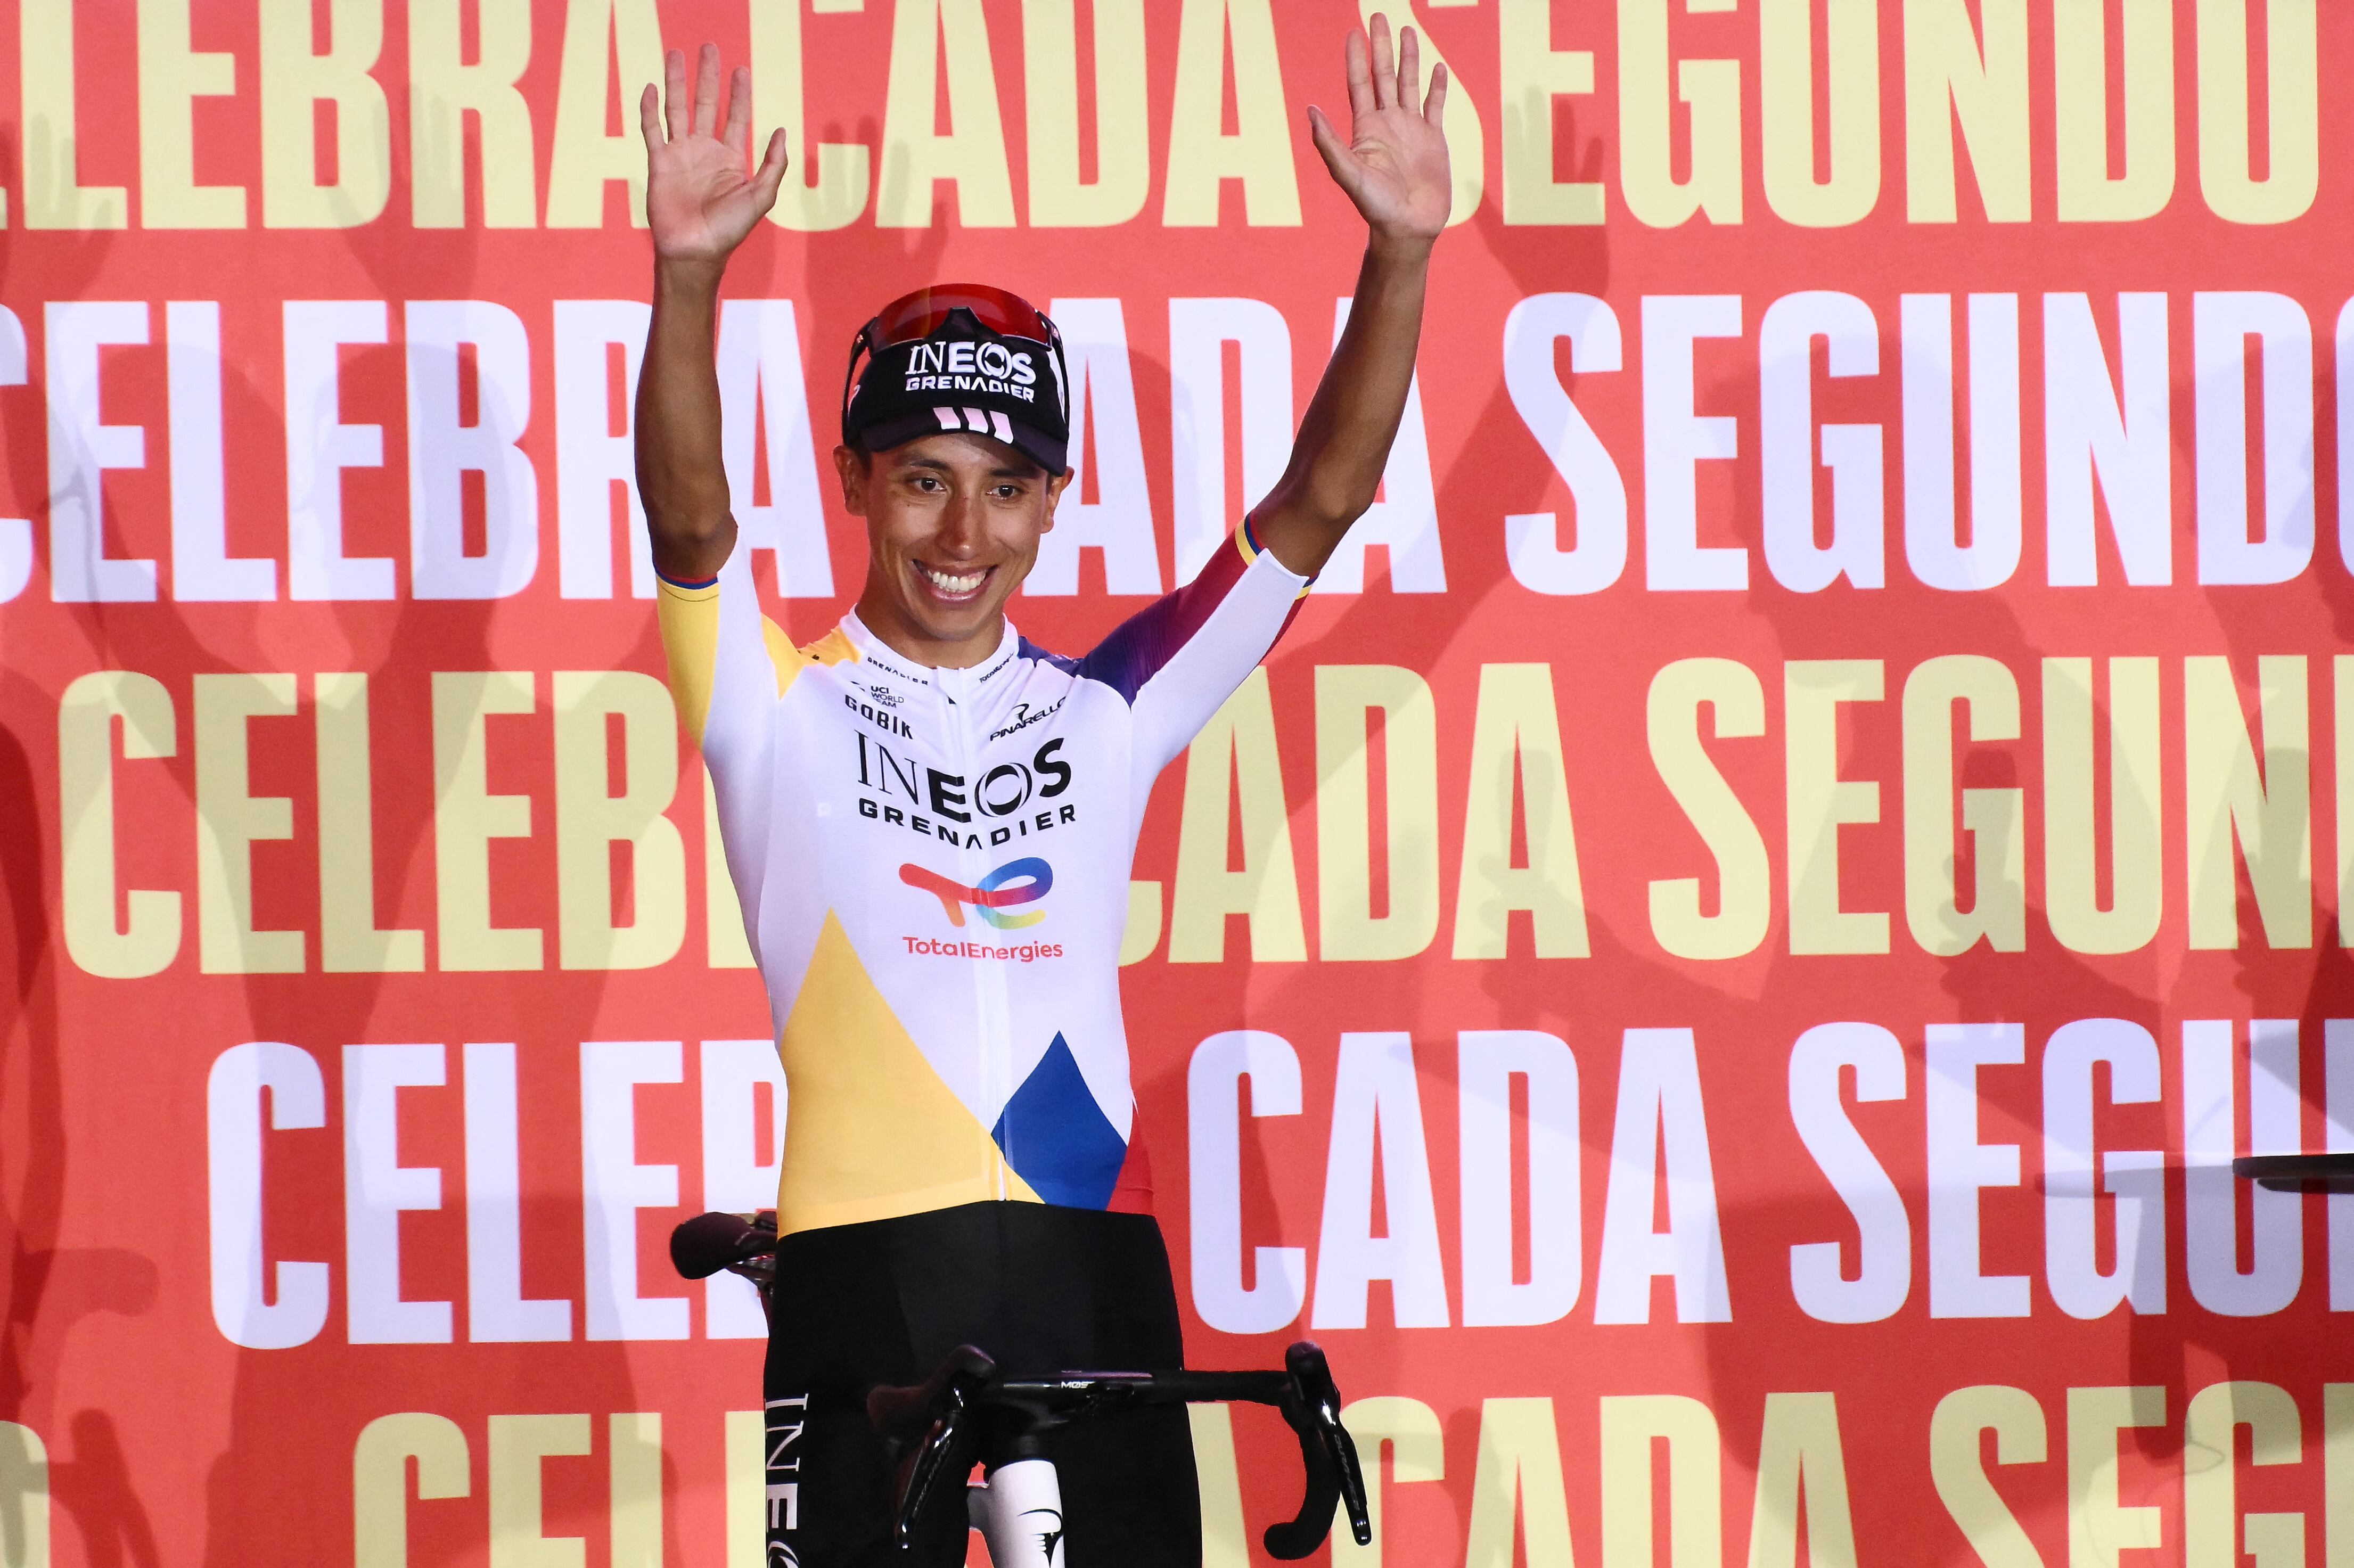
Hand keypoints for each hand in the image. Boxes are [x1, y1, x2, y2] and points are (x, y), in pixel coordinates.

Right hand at [639, 44, 789, 264]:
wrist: (695, 251)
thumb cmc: (729, 230)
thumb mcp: (761, 197)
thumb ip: (774, 165)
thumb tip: (782, 131)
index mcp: (731, 159)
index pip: (737, 117)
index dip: (740, 94)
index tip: (742, 70)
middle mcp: (705, 152)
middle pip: (707, 105)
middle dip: (708, 77)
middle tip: (709, 48)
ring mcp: (681, 156)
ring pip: (677, 109)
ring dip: (676, 82)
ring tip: (675, 54)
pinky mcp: (659, 163)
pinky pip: (652, 130)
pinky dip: (649, 109)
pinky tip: (649, 87)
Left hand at [1307, 15, 1450, 247]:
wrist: (1408, 228)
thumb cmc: (1375, 207)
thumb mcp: (1348, 174)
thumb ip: (1329, 143)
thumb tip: (1309, 109)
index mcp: (1366, 129)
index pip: (1360, 84)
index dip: (1357, 58)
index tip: (1354, 32)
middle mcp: (1387, 124)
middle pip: (1383, 76)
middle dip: (1381, 46)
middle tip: (1378, 16)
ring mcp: (1411, 130)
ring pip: (1409, 84)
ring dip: (1408, 58)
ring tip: (1408, 31)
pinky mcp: (1433, 140)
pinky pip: (1435, 106)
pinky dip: (1437, 87)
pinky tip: (1437, 68)